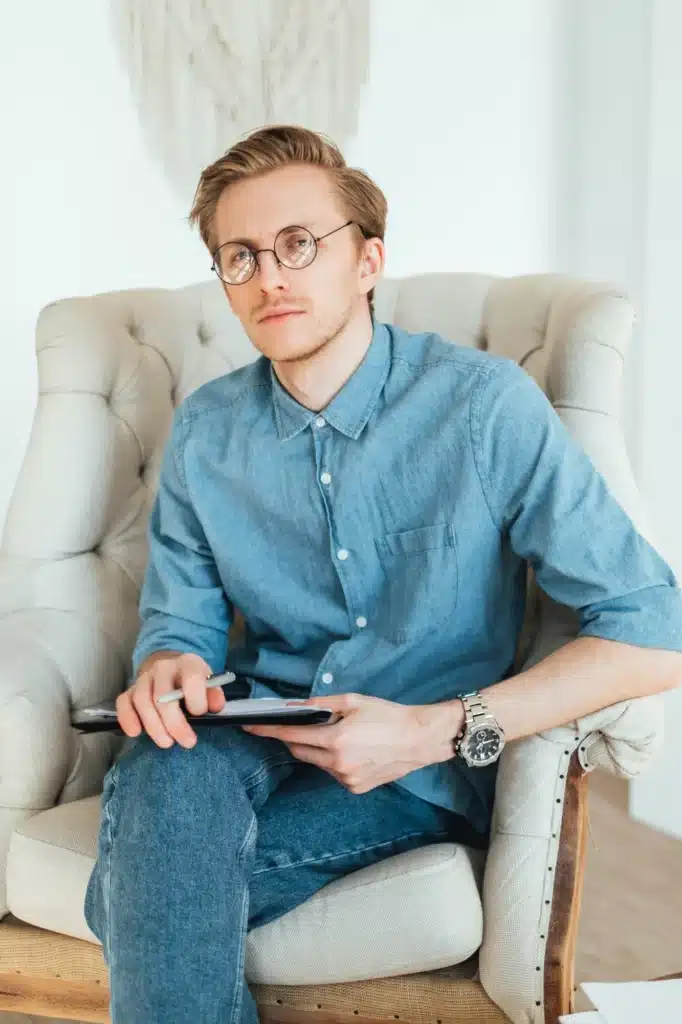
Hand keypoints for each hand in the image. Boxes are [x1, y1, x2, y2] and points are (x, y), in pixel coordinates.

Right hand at [116, 651, 224, 748]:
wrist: (171, 668)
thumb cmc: (193, 682)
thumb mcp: (209, 683)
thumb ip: (214, 694)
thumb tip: (216, 706)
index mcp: (188, 663)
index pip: (190, 676)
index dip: (195, 697)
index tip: (200, 714)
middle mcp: (163, 668)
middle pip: (163, 694)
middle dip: (174, 722)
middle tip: (187, 742)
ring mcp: (144, 678)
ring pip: (142, 700)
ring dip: (154, 726)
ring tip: (166, 743)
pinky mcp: (130, 690)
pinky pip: (123, 702)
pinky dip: (127, 718)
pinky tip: (135, 733)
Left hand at [242, 693, 462, 793]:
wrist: (419, 739)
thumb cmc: (388, 715)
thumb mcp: (353, 701)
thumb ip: (321, 705)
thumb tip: (294, 707)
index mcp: (336, 740)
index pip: (291, 736)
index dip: (268, 731)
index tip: (250, 727)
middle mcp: (338, 764)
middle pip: (299, 752)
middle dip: (292, 738)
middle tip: (294, 725)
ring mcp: (346, 779)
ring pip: (316, 763)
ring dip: (316, 749)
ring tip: (336, 735)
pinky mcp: (355, 788)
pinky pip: (332, 772)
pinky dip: (332, 760)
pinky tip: (351, 749)